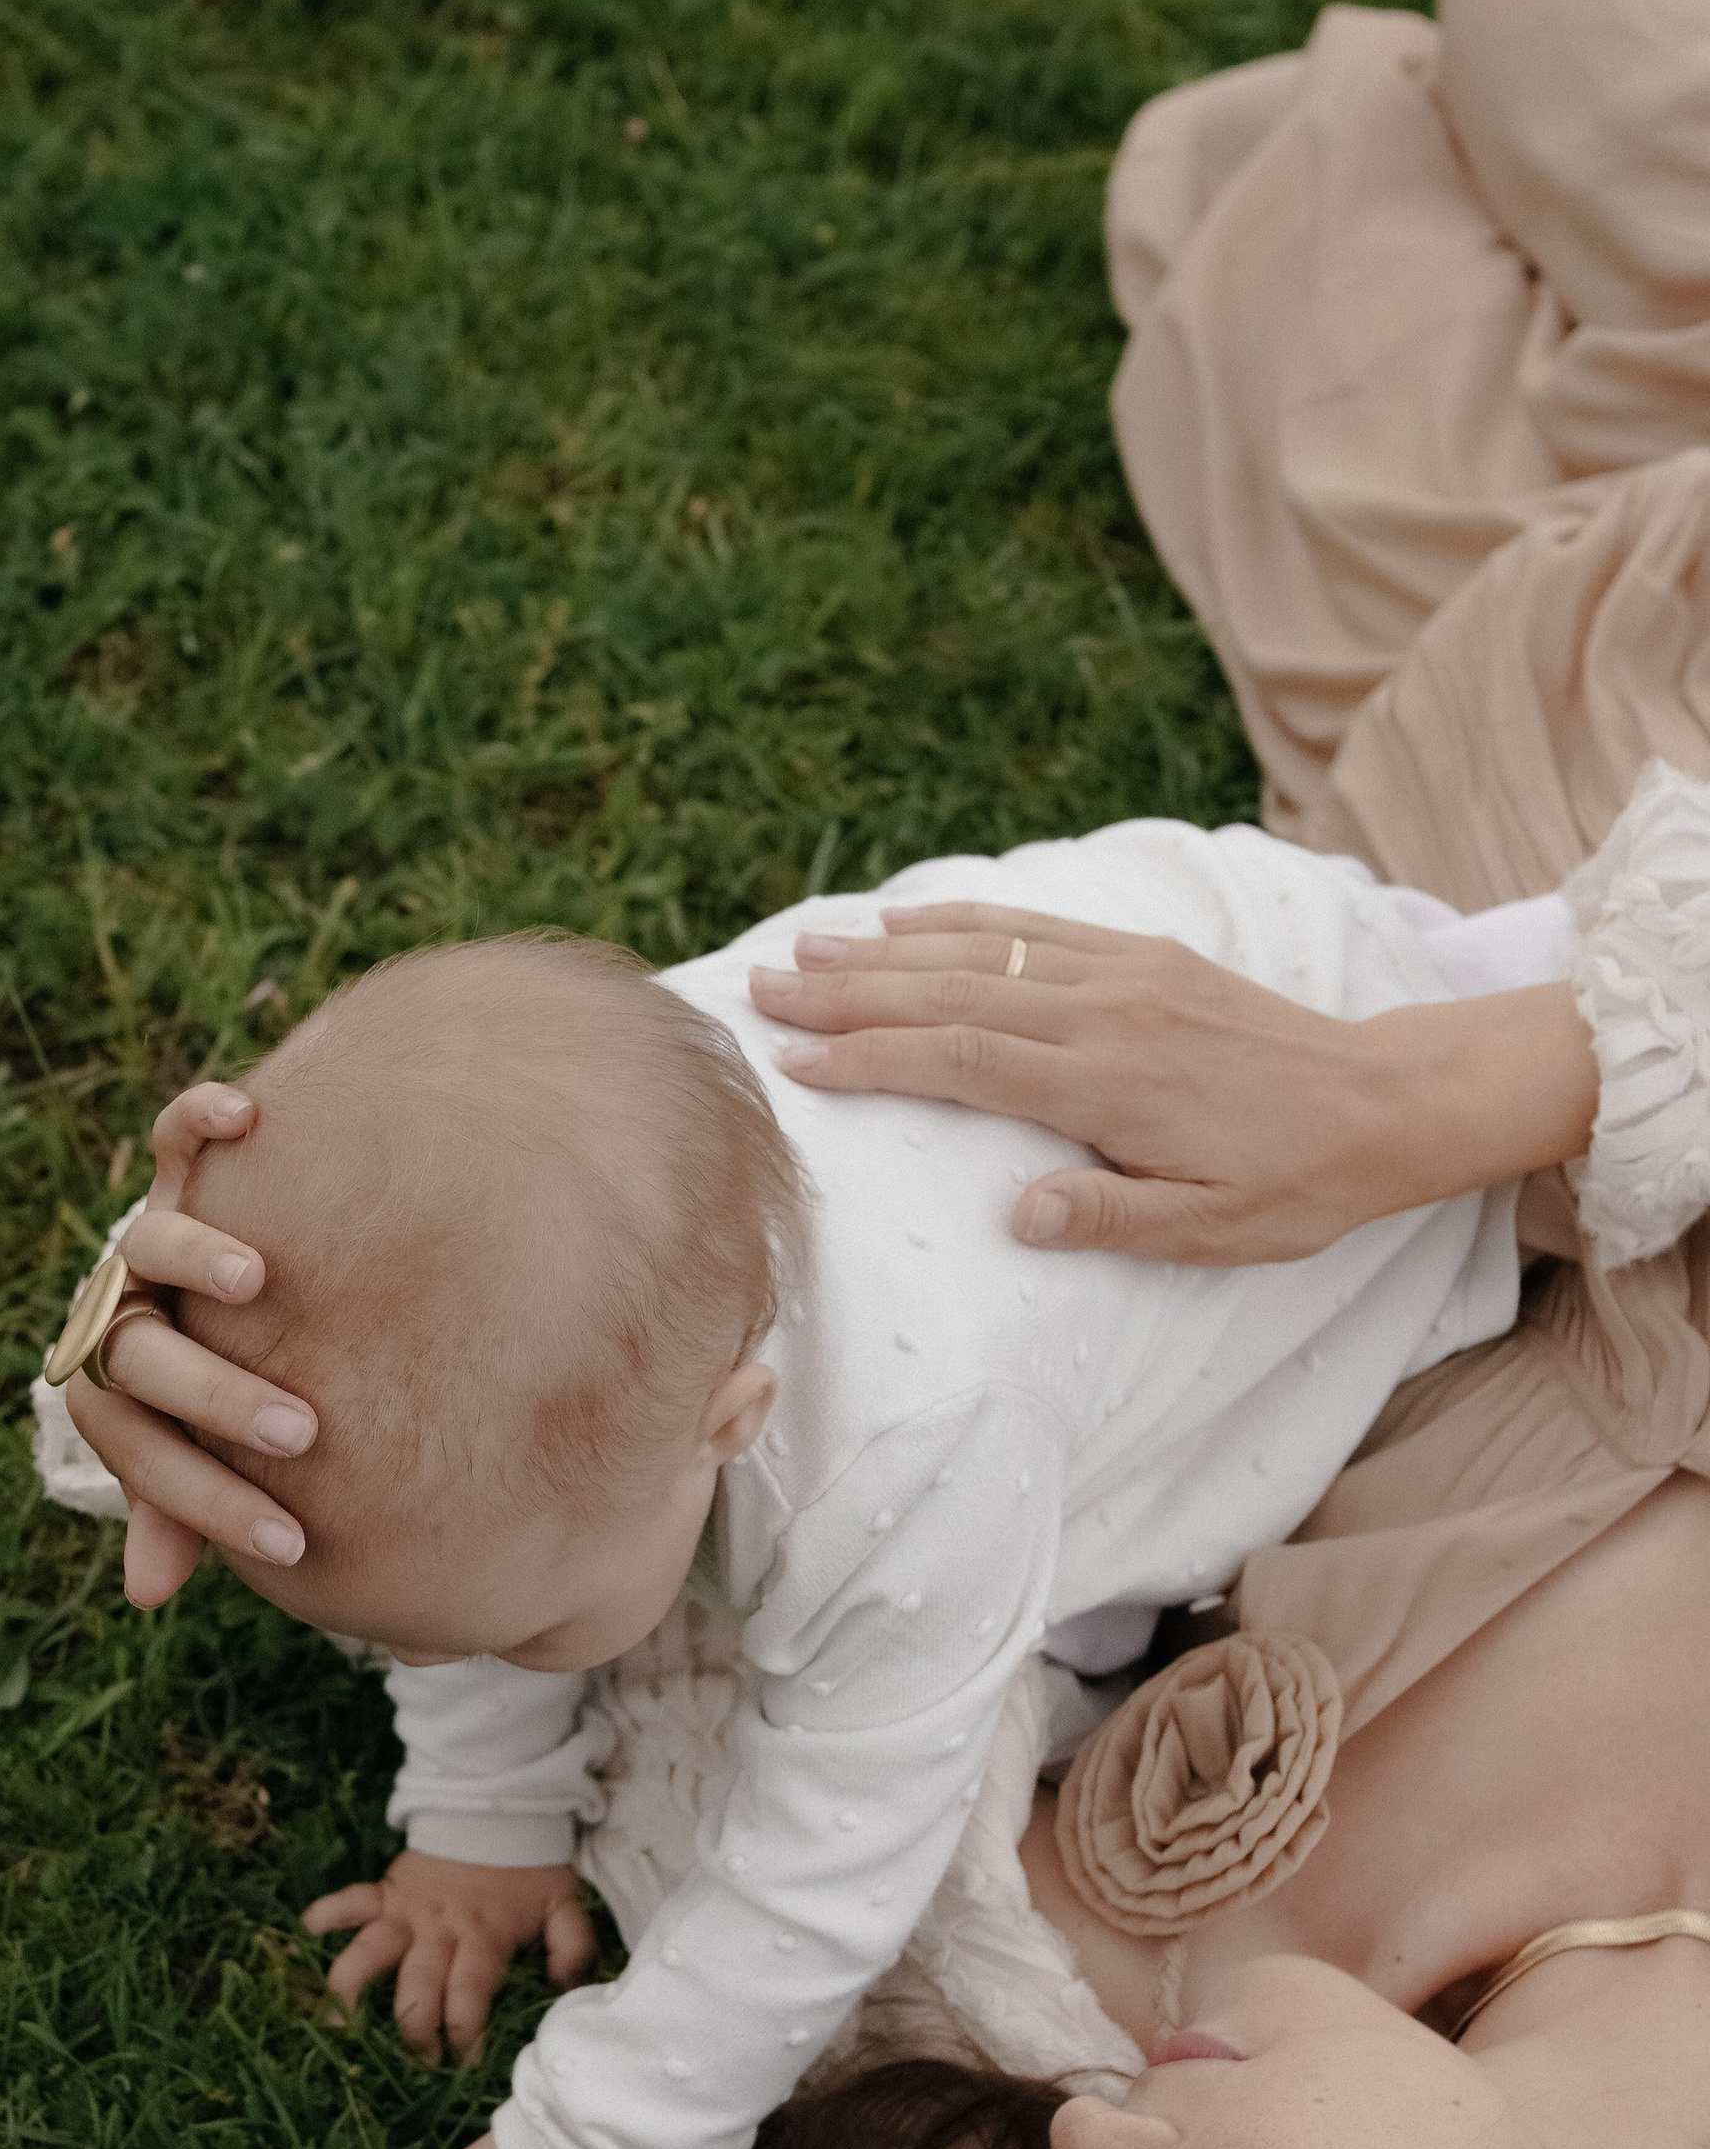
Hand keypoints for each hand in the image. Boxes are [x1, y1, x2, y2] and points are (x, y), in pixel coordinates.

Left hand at [60, 1081, 319, 1604]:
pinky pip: (178, 1131)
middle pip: (138, 1348)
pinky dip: (198, 1117)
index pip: (137, 1444)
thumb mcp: (202, 1446)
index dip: (203, 1502)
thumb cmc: (224, 1379)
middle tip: (296, 1431)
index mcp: (123, 1381)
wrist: (222, 1275)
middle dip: (214, 1396)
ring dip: (194, 1258)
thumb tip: (146, 1596)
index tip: (287, 1543)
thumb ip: (177, 1505)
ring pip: (149, 1236)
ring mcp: (156, 1227)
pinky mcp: (186, 1164)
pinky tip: (246, 1115)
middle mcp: (129, 1302)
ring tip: (251, 1279)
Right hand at [304, 1849, 595, 2064]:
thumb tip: (565, 1986)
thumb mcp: (565, 1906)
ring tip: (339, 2026)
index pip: (469, 1992)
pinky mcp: (386, 1891)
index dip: (464, 2031)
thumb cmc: (530, 1871)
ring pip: (371, 1950)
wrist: (497, 1813)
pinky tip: (308, 1931)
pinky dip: (328, 1912)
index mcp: (484, 1936)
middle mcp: (440, 1928)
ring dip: (352, 1987)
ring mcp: (407, 1910)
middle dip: (414, 2030)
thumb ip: (573, 1947)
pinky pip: (351, 1899)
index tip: (464, 2062)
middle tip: (418, 2063)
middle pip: (417, 1986)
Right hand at [748, 904, 1598, 1265]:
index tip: (793, 1062)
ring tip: (805, 947)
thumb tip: (1018, 1215)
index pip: (961, 1060)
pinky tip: (907, 918)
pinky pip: (1036, 929)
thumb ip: (1113, 1218)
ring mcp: (1125, 974)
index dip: (870, 1058)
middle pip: (950, 992)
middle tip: (761, 989)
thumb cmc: (1298, 1182)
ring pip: (982, 952)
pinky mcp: (1145, 957)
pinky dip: (964, 920)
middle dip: (848, 992)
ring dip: (885, 949)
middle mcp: (1107, 1012)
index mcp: (1110, 1083)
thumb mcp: (1215, 1230)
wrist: (1387, 1101)